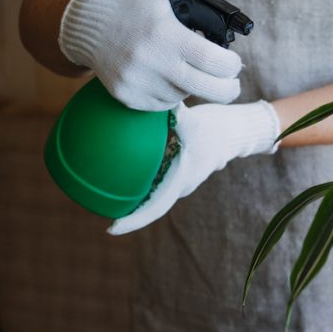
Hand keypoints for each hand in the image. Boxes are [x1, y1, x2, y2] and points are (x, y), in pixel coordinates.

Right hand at [58, 0, 241, 110]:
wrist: (91, 27)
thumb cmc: (138, 10)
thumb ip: (200, 7)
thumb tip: (230, 30)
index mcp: (166, 34)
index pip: (214, 61)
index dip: (231, 66)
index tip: (234, 64)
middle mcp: (152, 61)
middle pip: (207, 89)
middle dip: (228, 90)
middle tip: (233, 87)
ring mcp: (138, 82)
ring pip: (184, 96)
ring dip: (192, 86)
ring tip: (180, 68)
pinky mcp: (128, 97)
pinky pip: (164, 104)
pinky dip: (171, 94)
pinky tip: (162, 76)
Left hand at [108, 100, 280, 234]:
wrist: (234, 132)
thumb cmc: (216, 129)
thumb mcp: (195, 121)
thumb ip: (176, 116)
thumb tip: (154, 102)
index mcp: (180, 181)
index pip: (154, 208)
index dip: (133, 221)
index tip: (111, 228)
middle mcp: (178, 185)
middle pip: (149, 205)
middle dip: (126, 211)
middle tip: (98, 208)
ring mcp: (178, 180)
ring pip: (151, 193)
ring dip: (130, 196)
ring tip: (102, 191)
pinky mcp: (177, 171)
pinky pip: (154, 179)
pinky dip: (138, 178)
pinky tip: (119, 166)